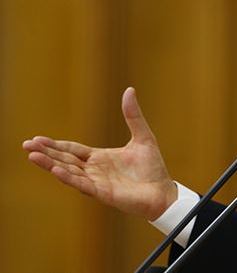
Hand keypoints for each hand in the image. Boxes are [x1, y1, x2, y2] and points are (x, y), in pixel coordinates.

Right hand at [22, 87, 177, 220]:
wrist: (163, 192)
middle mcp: (94, 170)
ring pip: (69, 172)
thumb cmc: (153, 168)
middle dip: (46, 153)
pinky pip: (83, 185)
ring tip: (33, 156)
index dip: (55, 145)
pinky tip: (56, 170)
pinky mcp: (103, 193)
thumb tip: (129, 90)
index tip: (37, 138)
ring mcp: (97, 182)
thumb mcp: (143, 136)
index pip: (72, 150)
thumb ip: (133, 115)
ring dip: (51, 165)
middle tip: (26, 145)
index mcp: (100, 158)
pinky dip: (69, 178)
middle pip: (65, 160)